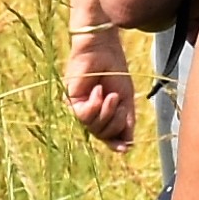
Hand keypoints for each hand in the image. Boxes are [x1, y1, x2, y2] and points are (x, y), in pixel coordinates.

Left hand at [64, 31, 138, 148]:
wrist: (106, 51)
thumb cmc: (116, 71)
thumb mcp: (126, 100)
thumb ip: (126, 123)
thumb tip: (128, 145)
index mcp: (104, 114)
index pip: (108, 136)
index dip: (116, 144)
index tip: (125, 148)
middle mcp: (90, 114)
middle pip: (103, 134)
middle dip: (115, 121)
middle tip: (118, 101)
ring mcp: (80, 108)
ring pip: (93, 128)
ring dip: (107, 112)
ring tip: (110, 95)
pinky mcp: (70, 101)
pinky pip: (84, 116)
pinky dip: (94, 105)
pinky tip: (98, 91)